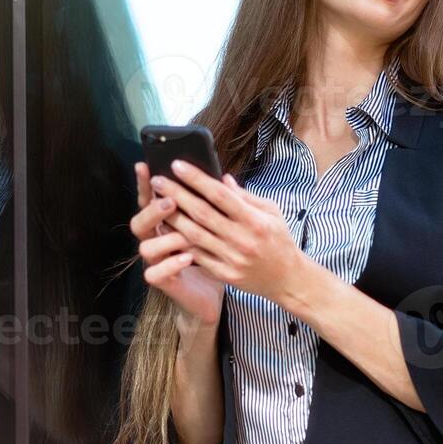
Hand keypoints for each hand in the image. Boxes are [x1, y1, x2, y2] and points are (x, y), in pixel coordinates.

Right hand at [132, 161, 224, 335]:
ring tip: (183, 234)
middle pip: (140, 222)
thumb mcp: (222, 226)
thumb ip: (220, 204)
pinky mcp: (165, 282)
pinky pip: (155, 274)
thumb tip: (225, 177)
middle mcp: (157, 240)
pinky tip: (188, 258)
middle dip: (152, 210)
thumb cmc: (216, 254)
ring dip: (164, 238)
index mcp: (167, 222)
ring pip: (145, 247)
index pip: (151, 199)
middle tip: (169, 201)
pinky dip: (170, 265)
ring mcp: (159, 262)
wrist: (216, 293)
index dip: (144, 184)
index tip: (144, 165)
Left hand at [151, 160, 304, 307]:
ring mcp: (231, 258)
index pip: (220, 195)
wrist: (286, 278)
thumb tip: (222, 178)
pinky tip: (167, 229)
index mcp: (255, 220)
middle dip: (177, 194)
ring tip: (156, 202)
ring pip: (194, 235)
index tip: (178, 165)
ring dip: (172, 217)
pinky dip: (179, 241)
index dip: (196, 179)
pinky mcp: (224, 273)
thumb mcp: (272, 212)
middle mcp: (242, 239)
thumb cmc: (279, 240)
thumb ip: (246, 196)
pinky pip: (196, 255)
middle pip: (202, 213)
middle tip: (158, 180)